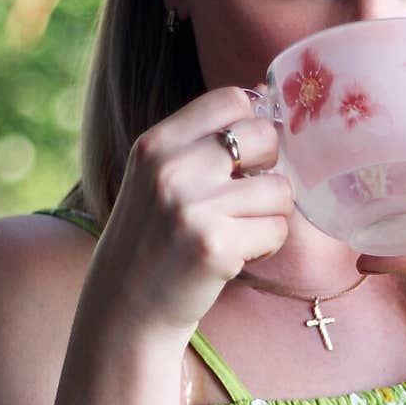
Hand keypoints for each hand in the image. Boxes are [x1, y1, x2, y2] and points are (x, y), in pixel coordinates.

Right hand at [86, 86, 293, 338]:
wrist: (125, 308)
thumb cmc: (153, 240)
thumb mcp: (158, 177)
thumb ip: (201, 142)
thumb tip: (265, 95)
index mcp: (156, 144)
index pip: (232, 101)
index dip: (252, 126)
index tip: (245, 158)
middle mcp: (171, 169)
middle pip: (265, 138)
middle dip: (268, 170)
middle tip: (243, 200)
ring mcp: (192, 209)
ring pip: (280, 190)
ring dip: (269, 215)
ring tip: (235, 232)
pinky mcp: (215, 247)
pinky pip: (277, 230)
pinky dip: (266, 246)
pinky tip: (234, 256)